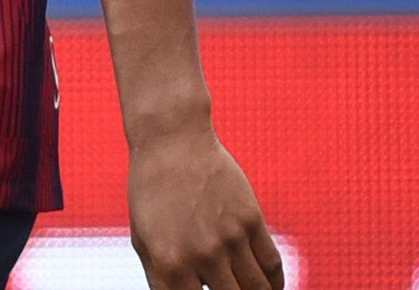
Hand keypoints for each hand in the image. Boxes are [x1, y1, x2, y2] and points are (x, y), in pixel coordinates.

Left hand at [129, 128, 284, 289]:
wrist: (171, 142)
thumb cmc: (151, 193)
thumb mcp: (143, 238)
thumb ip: (162, 278)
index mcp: (170, 263)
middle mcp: (202, 254)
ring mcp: (230, 237)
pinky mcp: (252, 219)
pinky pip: (271, 266)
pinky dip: (275, 284)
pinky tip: (269, 289)